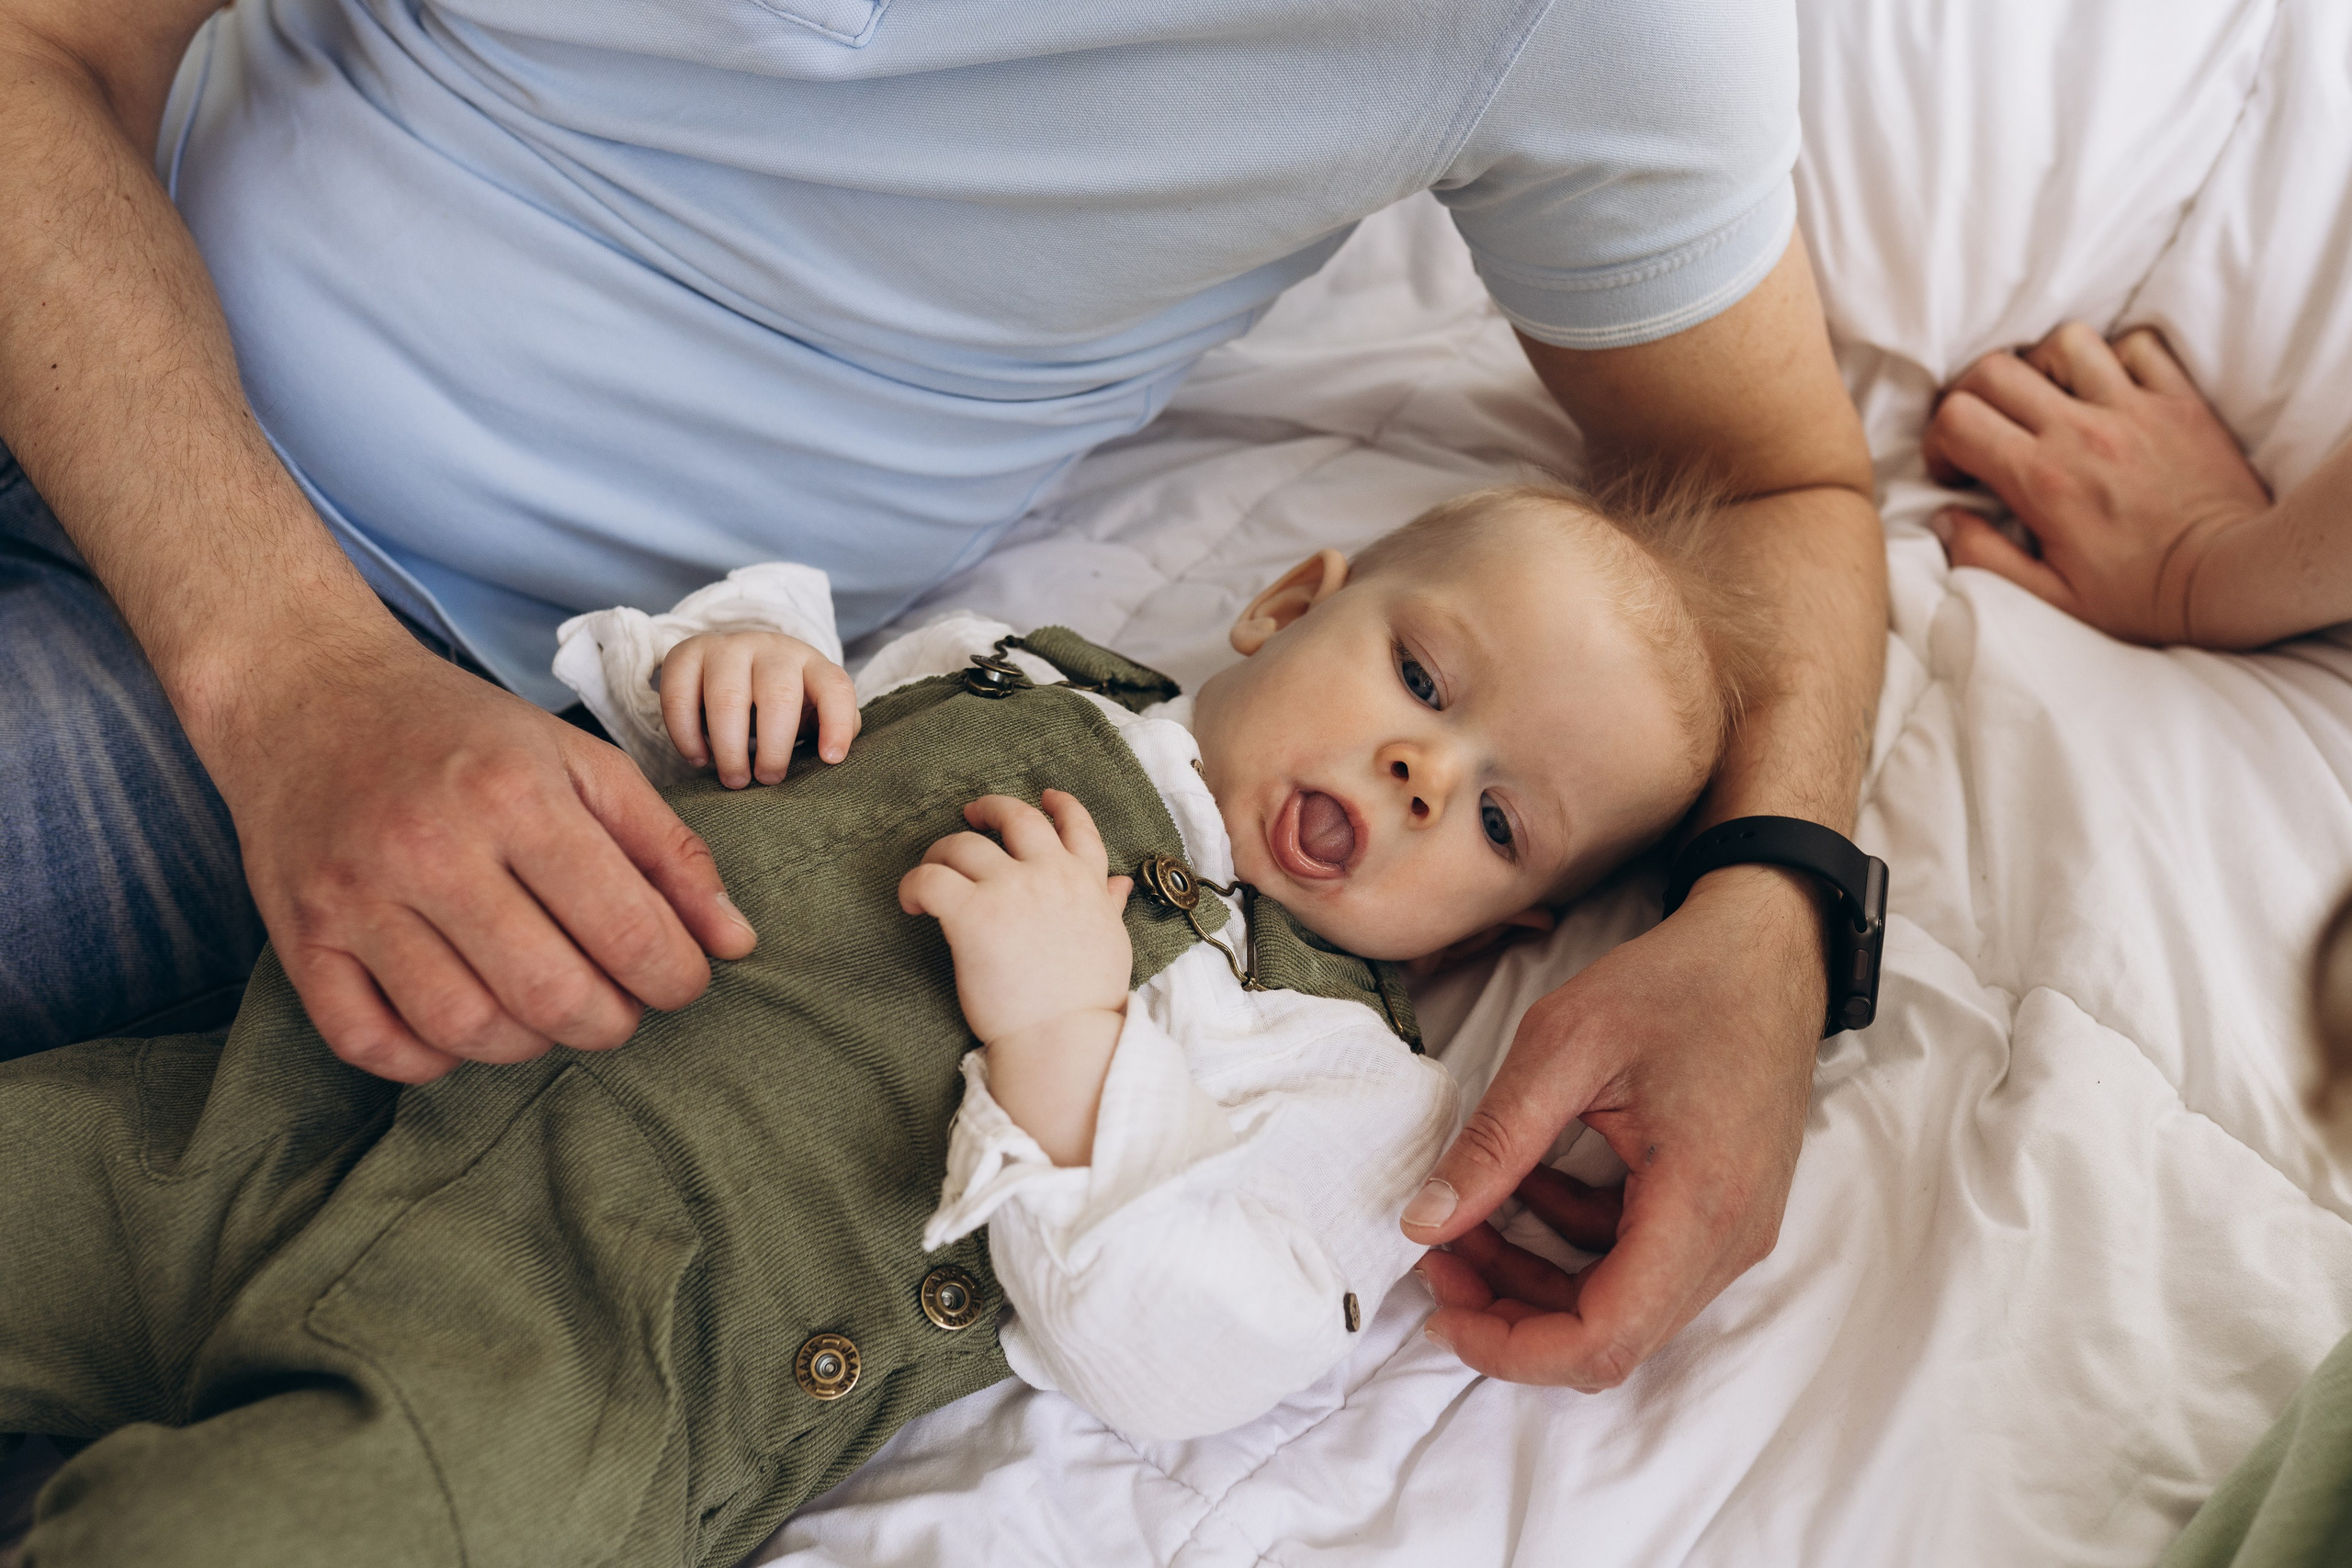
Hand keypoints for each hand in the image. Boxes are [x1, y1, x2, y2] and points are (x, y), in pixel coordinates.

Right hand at [210, 629, 757, 1082]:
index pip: (627, 931)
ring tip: (548, 1009)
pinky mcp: (299, 936)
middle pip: (552, 995)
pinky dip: (429, 1058)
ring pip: (465, 1028)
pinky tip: (463, 1023)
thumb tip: (735, 942)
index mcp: (515, 796)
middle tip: (620, 1003)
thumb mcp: (581, 761)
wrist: (307, 693)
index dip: (677, 978)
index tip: (681, 978)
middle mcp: (430, 848)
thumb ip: (668, 849)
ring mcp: (355, 897)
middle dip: (611, 1022)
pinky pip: (370, 1043)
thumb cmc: (462, 732)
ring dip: (528, 1045)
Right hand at [660, 630, 858, 787]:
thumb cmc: (783, 700)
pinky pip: (679, 696)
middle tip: (768, 780)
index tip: (831, 759)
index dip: (837, 724)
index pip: (834, 688)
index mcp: (811, 664)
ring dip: (730, 748)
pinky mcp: (686, 653)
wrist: (738, 661)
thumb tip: (831, 757)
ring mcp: (727, 648)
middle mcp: (771, 649)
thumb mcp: (813, 710)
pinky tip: (699, 758)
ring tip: (734, 779)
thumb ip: (830, 729)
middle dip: (774, 748)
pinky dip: (687, 735)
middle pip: (778, 697)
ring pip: (727, 699)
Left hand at [899, 792, 1134, 1163]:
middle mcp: (1050, 874)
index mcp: (1085, 882)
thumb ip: (1108, 906)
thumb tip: (1118, 885)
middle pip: (1016, 817)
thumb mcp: (1111, 942)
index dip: (1061, 806)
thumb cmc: (1086, 1000)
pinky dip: (914, 884)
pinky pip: (931, 879)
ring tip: (931, 869)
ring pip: (963, 844)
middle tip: (971, 814)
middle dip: (991, 809)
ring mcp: (1010, 890)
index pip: (1077, 827)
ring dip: (942, 851)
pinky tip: (911, 903)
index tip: (1046, 797)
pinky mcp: (973, 914)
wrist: (1062, 1037)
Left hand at [1405, 866, 1819, 1387]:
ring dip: (1533, 1277)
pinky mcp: (1720, 1211)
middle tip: (1435, 1259)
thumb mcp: (1563, 1046)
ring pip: (1619, 1303)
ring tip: (1461, 1219)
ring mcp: (1732, 1230)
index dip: (1512, 1348)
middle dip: (1510, 1312)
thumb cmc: (1679, 981)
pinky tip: (1525, 1180)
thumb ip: (1494, 1142)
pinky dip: (1569, 1239)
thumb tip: (1422, 1223)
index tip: (1441, 1311)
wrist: (1767, 945)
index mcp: (1701, 1205)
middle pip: (1609, 1334)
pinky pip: (1636, 1261)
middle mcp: (1730, 1239)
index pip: (1605, 1339)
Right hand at [1921, 323, 2272, 644]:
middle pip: (1995, 370)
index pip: (1958, 420)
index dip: (1939, 440)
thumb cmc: (2142, 596)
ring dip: (2040, 366)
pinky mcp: (2179, 401)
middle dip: (1971, 396)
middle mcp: (2081, 432)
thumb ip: (1984, 558)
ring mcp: (2134, 408)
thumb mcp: (2049, 598)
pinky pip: (2138, 346)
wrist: (2233, 578)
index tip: (1956, 469)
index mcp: (2042, 480)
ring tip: (2044, 401)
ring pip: (2064, 343)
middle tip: (1983, 429)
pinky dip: (2113, 358)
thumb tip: (1946, 520)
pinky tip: (2106, 390)